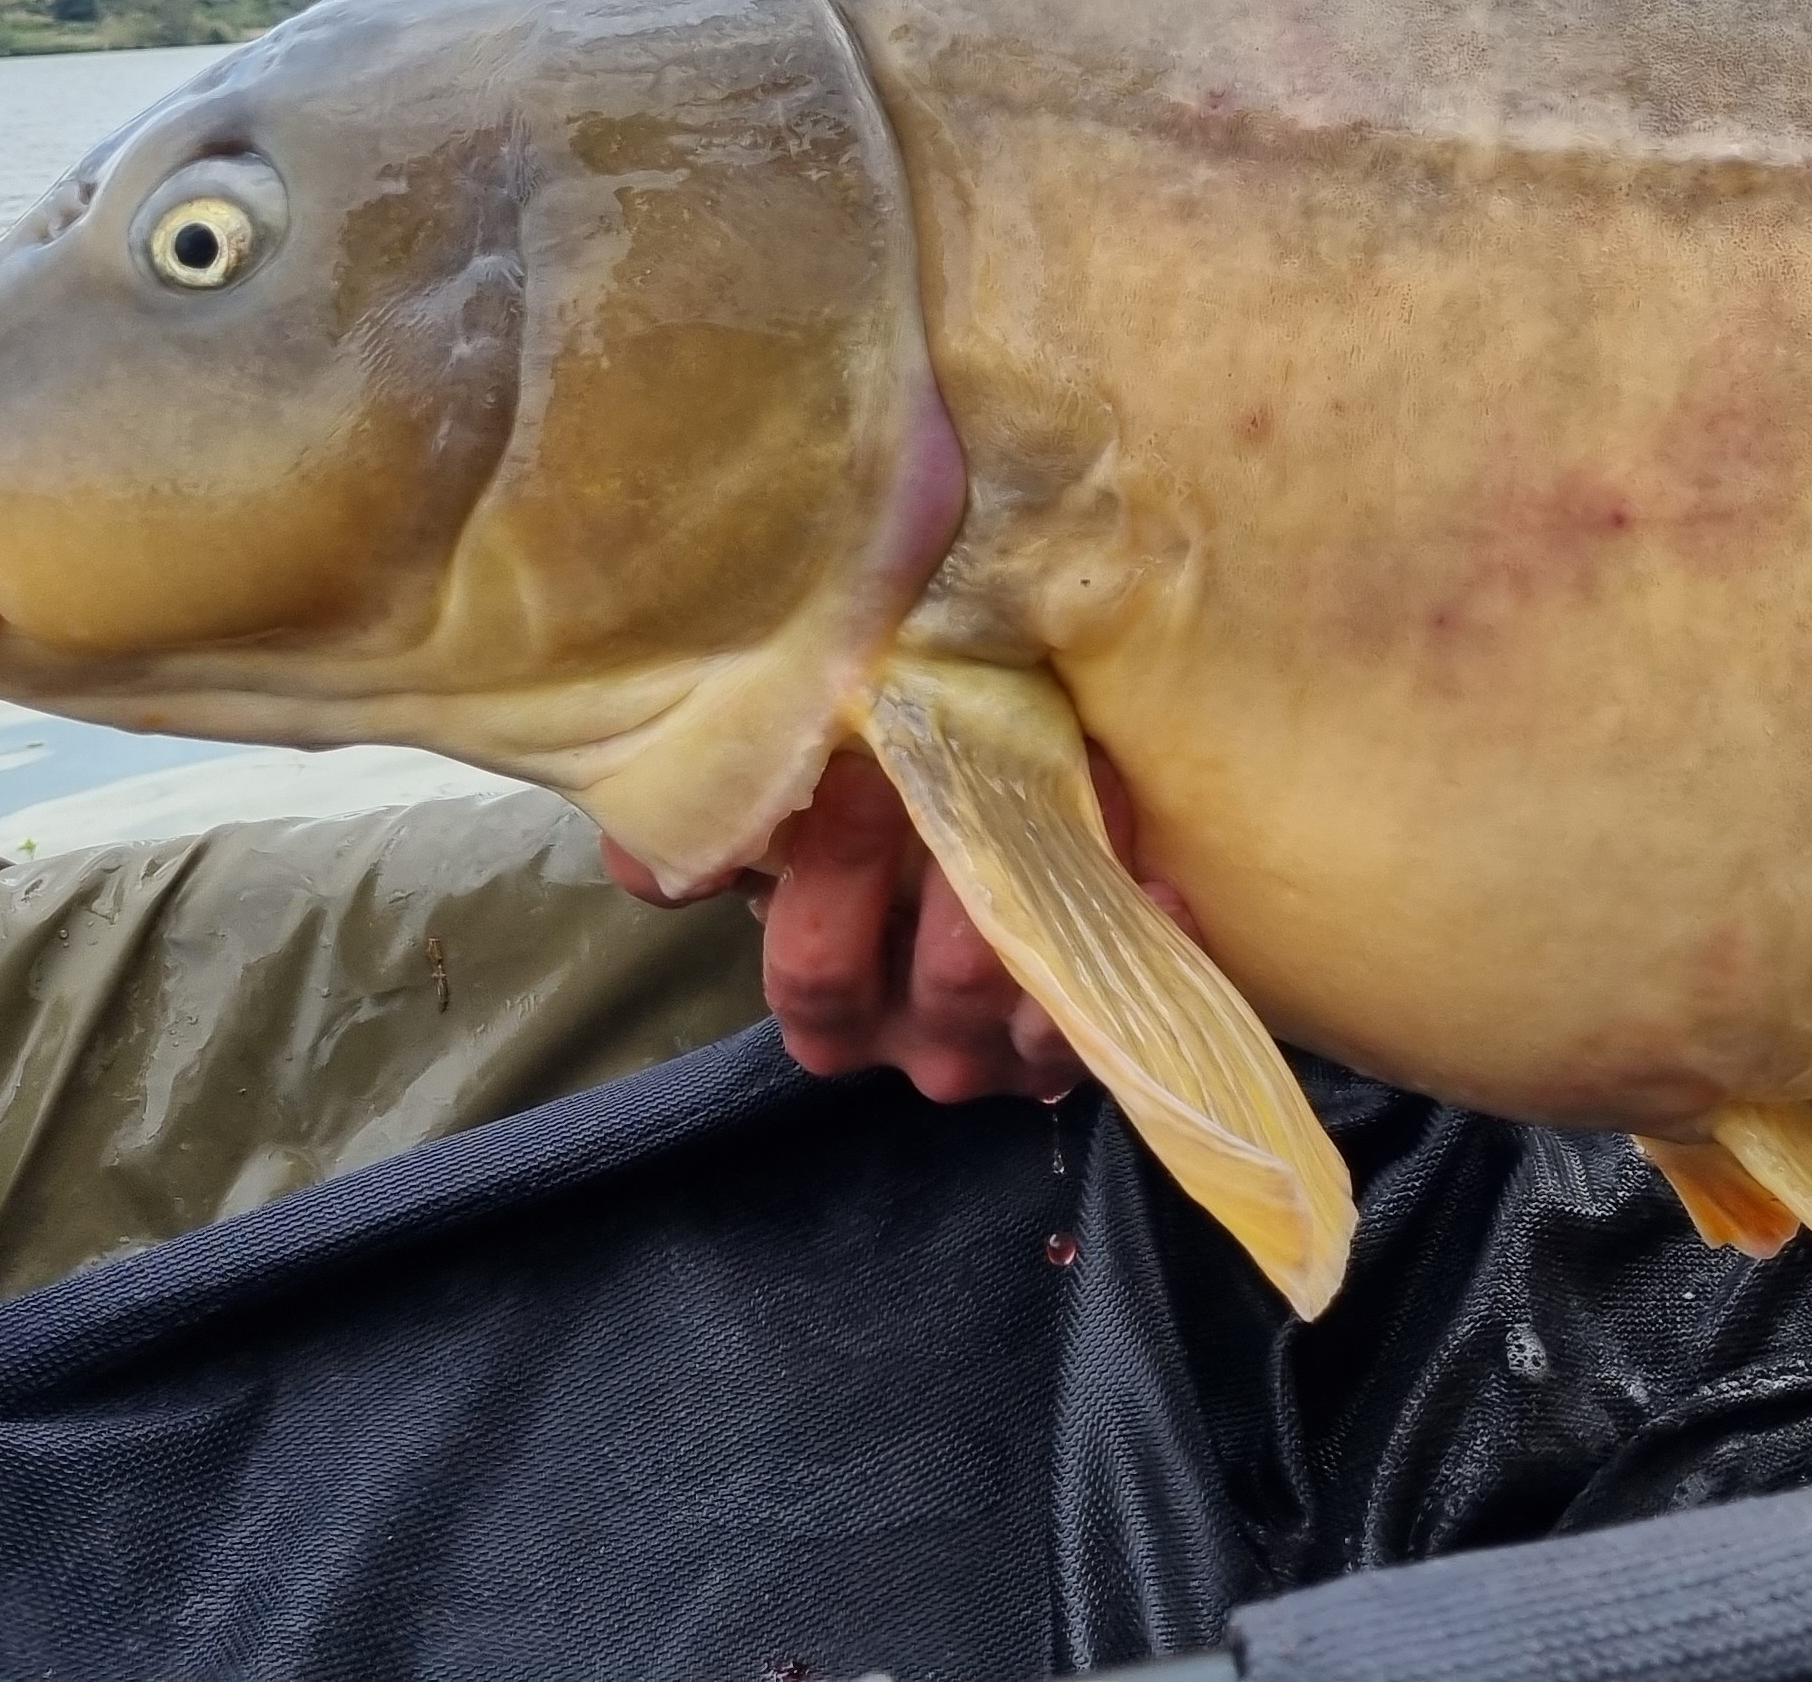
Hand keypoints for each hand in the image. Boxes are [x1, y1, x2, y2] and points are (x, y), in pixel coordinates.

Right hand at [603, 739, 1191, 1103]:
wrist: (998, 854)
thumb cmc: (876, 838)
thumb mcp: (787, 832)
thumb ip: (714, 833)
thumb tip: (647, 850)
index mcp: (830, 1007)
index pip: (819, 968)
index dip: (839, 871)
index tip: (868, 767)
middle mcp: (919, 1045)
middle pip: (945, 983)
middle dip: (969, 868)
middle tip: (992, 759)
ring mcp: (1014, 1052)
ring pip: (1039, 992)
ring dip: (1068, 877)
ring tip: (1088, 775)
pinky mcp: (1100, 1040)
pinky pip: (1130, 1007)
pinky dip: (1147, 937)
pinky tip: (1164, 882)